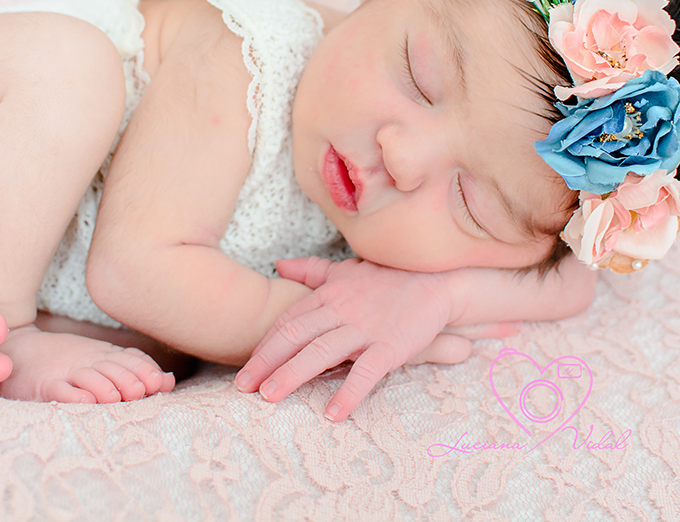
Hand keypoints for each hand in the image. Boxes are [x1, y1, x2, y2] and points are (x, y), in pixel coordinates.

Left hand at [235, 257, 518, 420]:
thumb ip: (311, 270)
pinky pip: (365, 372)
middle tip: (242, 387)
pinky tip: (332, 415)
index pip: (288, 322)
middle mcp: (341, 310)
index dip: (265, 346)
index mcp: (329, 295)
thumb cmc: (388, 278)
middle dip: (266, 363)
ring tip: (270, 398)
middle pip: (295, 337)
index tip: (246, 368)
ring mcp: (365, 329)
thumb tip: (278, 265)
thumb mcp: (346, 270)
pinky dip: (348, 394)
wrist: (437, 281)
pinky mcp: (390, 346)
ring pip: (321, 353)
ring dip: (293, 376)